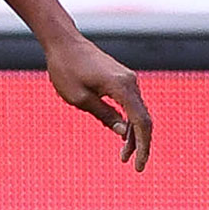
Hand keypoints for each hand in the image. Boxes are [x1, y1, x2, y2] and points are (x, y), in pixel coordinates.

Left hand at [47, 36, 153, 170]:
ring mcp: (127, 80)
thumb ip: (105, 115)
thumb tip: (123, 132)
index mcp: (121, 87)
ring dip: (134, 135)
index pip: (141, 122)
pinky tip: (123, 136)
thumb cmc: (67, 69)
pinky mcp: (122, 80)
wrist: (64, 43)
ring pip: (138, 112)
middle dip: (141, 144)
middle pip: (144, 119)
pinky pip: (131, 104)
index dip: (143, 146)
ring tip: (124, 156)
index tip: (139, 165)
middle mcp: (130, 82)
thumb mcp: (81, 99)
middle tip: (135, 166)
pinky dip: (129, 121)